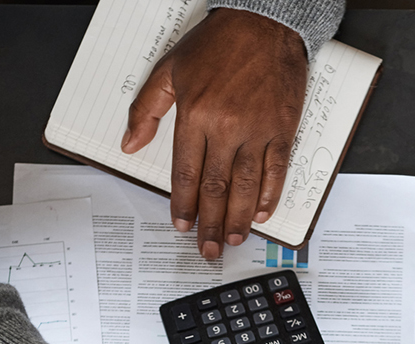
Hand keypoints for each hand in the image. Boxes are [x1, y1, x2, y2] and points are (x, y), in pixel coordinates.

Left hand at [122, 8, 308, 259]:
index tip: (182, 225)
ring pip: (246, 186)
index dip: (183, 204)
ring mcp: (258, 129)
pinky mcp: (283, 128)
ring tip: (234, 239)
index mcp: (196, 114)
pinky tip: (261, 212)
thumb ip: (147, 109)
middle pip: (216, 188)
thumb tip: (131, 144)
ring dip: (239, 218)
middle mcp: (227, 126)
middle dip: (211, 223)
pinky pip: (277, 169)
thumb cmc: (218, 43)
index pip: (186, 173)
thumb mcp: (170, 69)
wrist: (264, 21)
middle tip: (208, 249)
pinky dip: (270, 194)